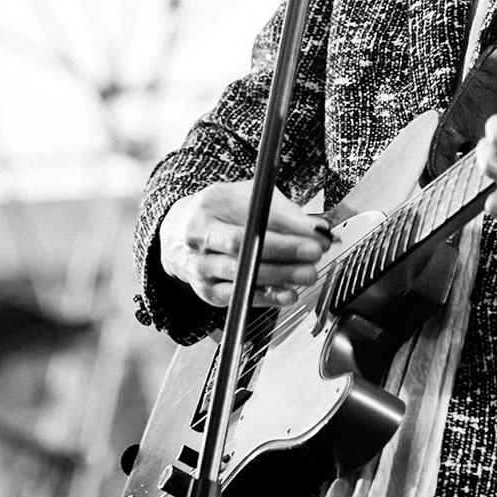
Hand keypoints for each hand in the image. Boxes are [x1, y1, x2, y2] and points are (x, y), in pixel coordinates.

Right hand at [159, 181, 331, 308]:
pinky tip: (288, 294)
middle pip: (242, 256)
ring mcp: (200, 272)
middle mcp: (198, 245)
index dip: (282, 237)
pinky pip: (239, 298)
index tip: (314, 237)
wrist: (179, 230)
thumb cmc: (219, 210)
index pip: (246, 229)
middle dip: (284, 257)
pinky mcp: (208, 293)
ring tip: (307, 274)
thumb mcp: (246, 197)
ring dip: (279, 279)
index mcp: (205, 215)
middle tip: (315, 255)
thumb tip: (318, 229)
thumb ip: (282, 212)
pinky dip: (266, 298)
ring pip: (242, 279)